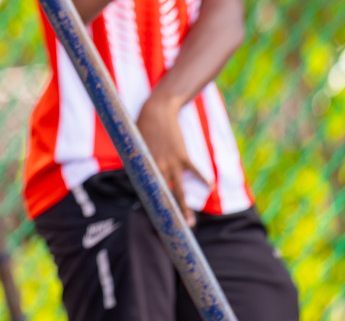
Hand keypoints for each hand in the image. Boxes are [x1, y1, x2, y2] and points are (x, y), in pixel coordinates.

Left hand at [136, 94, 202, 226]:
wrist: (156, 111)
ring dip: (185, 207)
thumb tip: (137, 174)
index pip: (146, 193)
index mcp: (143, 168)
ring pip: (179, 190)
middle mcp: (156, 169)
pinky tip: (210, 188)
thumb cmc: (142, 127)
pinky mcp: (182, 155)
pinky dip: (203, 179)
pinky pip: (194, 171)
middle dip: (169, 216)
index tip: (154, 222)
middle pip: (163, 197)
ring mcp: (170, 163)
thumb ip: (138, 162)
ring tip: (191, 222)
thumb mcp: (135, 146)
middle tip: (174, 232)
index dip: (150, 208)